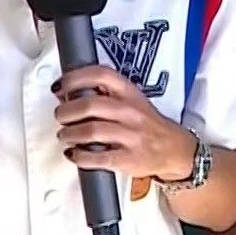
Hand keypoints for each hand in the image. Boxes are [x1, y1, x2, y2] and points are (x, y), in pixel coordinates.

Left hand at [53, 65, 195, 180]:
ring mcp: (130, 136)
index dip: (75, 78)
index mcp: (130, 93)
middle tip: (61, 116)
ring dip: (69, 134)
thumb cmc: (148, 125)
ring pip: (89, 131)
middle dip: (66, 111)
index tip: (61, 86)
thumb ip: (103, 95)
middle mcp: (130, 112)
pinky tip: (74, 154)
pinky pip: (96, 158)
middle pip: (89, 105)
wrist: (174, 149)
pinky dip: (79, 156)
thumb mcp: (131, 101)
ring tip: (65, 135)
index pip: (100, 75)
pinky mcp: (128, 159)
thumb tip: (67, 94)